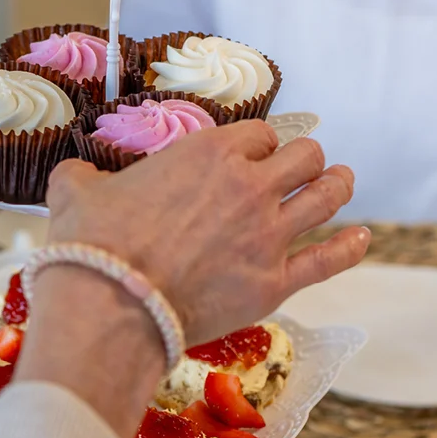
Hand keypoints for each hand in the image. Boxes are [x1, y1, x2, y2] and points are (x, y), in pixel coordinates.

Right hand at [45, 121, 368, 346]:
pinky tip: (361, 238)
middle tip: (299, 168)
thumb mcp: (75, 191)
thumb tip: (75, 175)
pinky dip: (350, 246)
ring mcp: (269, 235)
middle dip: (304, 159)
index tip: (255, 154)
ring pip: (328, 197)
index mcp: (209, 152)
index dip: (260, 143)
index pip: (260, 133)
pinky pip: (330, 259)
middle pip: (304, 157)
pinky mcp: (275, 283)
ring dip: (337, 185)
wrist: (110, 304)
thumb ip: (83, 175)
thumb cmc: (91, 244)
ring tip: (340, 182)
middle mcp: (250, 186)